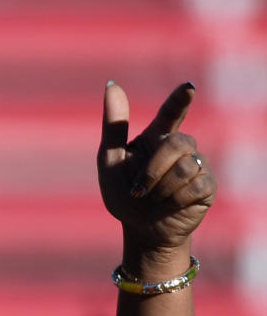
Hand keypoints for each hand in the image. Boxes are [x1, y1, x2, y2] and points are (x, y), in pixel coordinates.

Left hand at [97, 82, 216, 272]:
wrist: (140, 230)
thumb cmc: (124, 195)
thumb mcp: (110, 163)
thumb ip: (113, 127)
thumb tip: (112, 85)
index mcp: (156, 138)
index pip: (172, 113)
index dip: (180, 100)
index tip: (188, 88)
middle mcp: (180, 148)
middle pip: (177, 143)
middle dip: (154, 169)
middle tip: (140, 189)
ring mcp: (196, 165)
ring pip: (185, 166)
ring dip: (161, 188)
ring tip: (154, 199)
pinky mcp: (207, 186)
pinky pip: (194, 186)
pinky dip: (175, 200)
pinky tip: (171, 205)